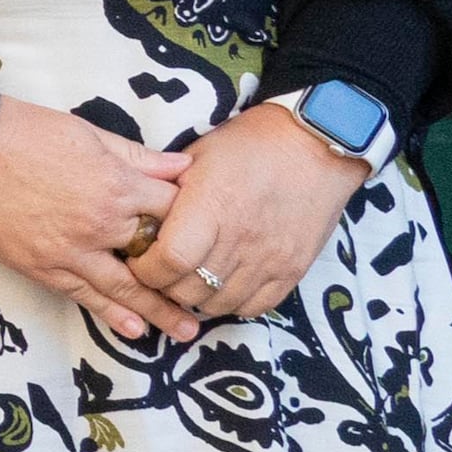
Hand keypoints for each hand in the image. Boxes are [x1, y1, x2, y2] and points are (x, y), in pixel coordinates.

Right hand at [0, 95, 200, 344]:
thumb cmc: (25, 130)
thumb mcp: (88, 133)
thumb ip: (137, 157)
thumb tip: (182, 167)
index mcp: (117, 185)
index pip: (174, 211)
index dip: (194, 222)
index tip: (209, 234)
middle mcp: (101, 224)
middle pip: (158, 258)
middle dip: (188, 276)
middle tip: (213, 295)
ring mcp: (71, 251)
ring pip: (127, 288)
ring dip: (159, 312)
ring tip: (185, 331)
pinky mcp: (42, 267)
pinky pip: (84, 296)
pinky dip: (111, 314)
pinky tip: (133, 330)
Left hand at [121, 101, 365, 325]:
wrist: (315, 145)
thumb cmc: (251, 145)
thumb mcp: (197, 156)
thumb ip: (165, 189)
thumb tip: (136, 216)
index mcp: (212, 206)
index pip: (169, 260)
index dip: (146, 269)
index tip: (140, 260)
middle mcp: (241, 239)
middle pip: (190, 289)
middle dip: (165, 285)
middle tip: (160, 271)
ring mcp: (270, 259)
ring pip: (219, 303)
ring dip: (197, 296)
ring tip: (190, 277)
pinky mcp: (293, 271)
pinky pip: (254, 307)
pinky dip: (232, 301)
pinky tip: (223, 283)